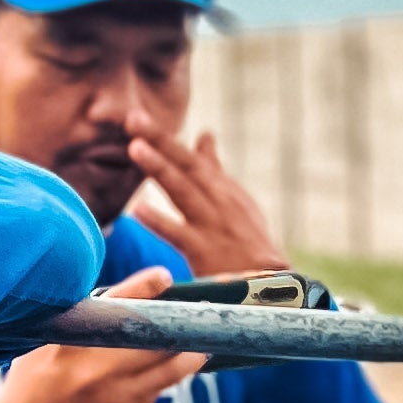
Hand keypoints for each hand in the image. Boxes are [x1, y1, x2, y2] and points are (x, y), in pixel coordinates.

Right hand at [0, 269, 204, 402]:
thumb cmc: (30, 387)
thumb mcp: (42, 346)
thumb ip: (76, 325)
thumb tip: (118, 302)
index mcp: (72, 341)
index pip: (117, 305)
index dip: (144, 287)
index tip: (164, 277)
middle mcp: (97, 367)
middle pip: (156, 338)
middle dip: (183, 325)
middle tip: (202, 314)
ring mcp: (114, 397)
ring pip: (169, 370)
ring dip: (190, 356)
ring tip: (201, 348)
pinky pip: (151, 398)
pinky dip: (157, 386)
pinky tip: (161, 379)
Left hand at [124, 122, 285, 279]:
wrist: (269, 284)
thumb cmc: (248, 242)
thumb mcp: (235, 200)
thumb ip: (214, 169)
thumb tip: (204, 135)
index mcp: (221, 189)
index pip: (189, 158)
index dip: (163, 138)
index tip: (136, 118)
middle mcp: (218, 201)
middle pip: (186, 166)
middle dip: (160, 141)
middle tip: (133, 118)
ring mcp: (212, 225)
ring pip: (183, 191)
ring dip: (160, 168)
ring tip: (135, 148)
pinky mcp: (206, 252)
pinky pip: (180, 235)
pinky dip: (160, 222)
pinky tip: (139, 210)